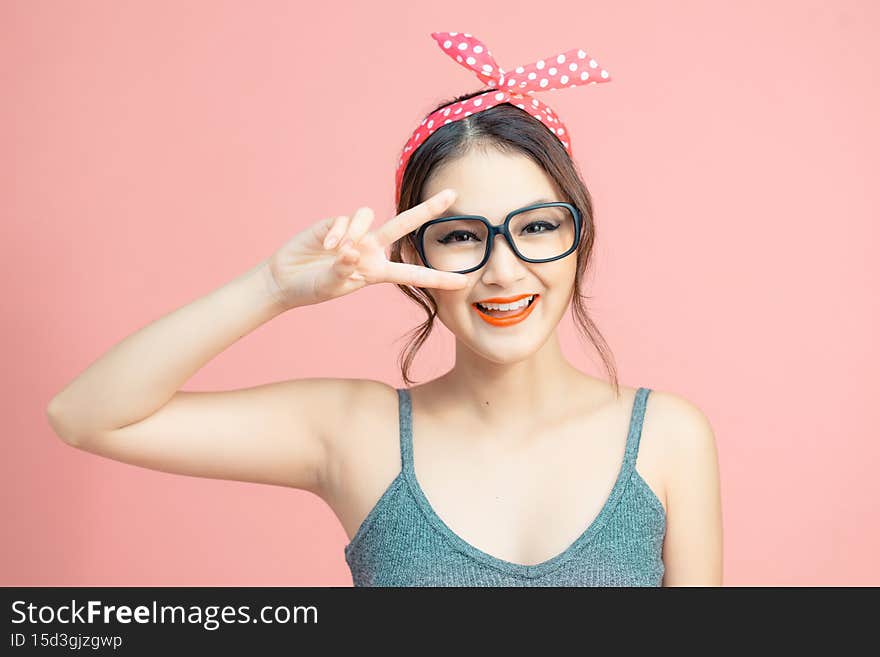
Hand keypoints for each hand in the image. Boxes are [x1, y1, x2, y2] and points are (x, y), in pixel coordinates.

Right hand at [265, 189, 467, 308]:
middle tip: (452, 194)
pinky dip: (337, 232)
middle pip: (404, 225)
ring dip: (355, 232)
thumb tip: (353, 251)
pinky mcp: (337, 223)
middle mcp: (372, 248)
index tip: (464, 281)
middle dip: (428, 209)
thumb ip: (344, 271)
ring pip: (370, 215)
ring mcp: (356, 233)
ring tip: (337, 250)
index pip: (413, 273)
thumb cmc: (313, 287)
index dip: (438, 277)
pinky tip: (325, 245)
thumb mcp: (332, 285)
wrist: (286, 279)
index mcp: (378, 271)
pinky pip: (345, 219)